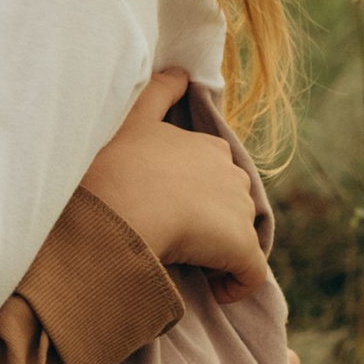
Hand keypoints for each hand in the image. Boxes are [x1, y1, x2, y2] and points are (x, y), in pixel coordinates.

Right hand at [80, 72, 269, 293]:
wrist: (115, 208)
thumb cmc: (113, 165)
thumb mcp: (130, 117)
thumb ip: (157, 91)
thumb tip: (181, 72)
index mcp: (207, 147)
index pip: (213, 172)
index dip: (194, 192)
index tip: (167, 207)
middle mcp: (231, 174)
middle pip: (229, 203)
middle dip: (210, 220)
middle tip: (172, 234)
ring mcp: (239, 211)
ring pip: (239, 236)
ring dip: (219, 250)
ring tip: (184, 260)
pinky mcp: (241, 249)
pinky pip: (250, 273)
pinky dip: (236, 283)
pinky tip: (216, 290)